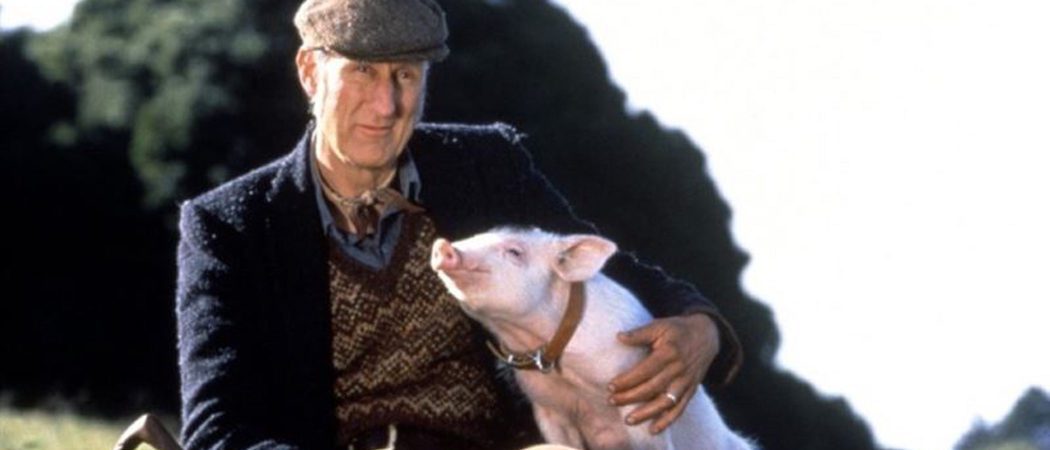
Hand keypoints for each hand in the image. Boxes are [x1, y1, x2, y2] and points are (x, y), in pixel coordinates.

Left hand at [607, 313, 719, 433]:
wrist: (707, 335)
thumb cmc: (678, 329)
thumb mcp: (660, 325)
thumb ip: (640, 333)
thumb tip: (619, 337)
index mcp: (669, 352)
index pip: (644, 370)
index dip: (627, 380)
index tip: (610, 387)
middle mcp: (679, 369)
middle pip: (652, 388)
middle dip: (630, 397)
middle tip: (612, 401)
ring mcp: (686, 381)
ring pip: (665, 402)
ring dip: (646, 413)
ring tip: (628, 420)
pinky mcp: (691, 390)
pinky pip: (680, 409)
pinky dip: (667, 421)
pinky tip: (653, 430)